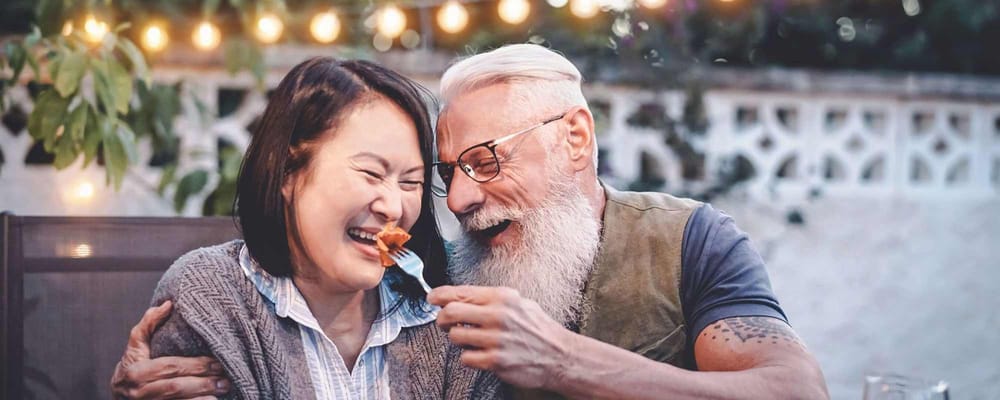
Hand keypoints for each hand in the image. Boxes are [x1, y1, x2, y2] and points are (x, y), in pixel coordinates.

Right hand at [110, 301, 230, 399]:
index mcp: (136, 372)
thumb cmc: (133, 365)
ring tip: (223, 389)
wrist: (119, 396)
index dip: (195, 365)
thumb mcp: (135, 345)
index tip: (217, 362)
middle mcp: (140, 392)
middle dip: (203, 382)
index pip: (169, 367)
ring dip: (203, 397)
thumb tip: (168, 304)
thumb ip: (149, 324)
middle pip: (176, 387)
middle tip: (225, 378)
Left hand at [428, 285, 576, 389]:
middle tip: (444, 323)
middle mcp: (498, 315)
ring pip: (455, 336)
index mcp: (502, 297)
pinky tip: (480, 354)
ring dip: (457, 339)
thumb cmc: (538, 329)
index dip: (439, 295)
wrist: (559, 356)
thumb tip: (459, 296)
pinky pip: (465, 358)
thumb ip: (491, 299)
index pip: (460, 292)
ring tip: (471, 340)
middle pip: (450, 312)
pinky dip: (469, 357)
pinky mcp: (495, 361)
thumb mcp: (519, 303)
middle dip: (442, 318)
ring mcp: (496, 339)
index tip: (431, 298)